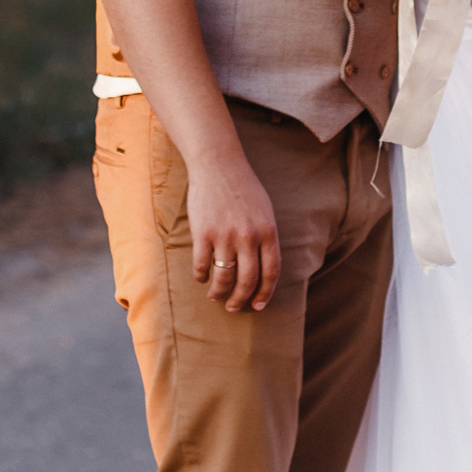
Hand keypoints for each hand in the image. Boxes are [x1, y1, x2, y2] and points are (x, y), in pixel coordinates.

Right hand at [189, 154, 281, 313]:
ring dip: (218, 293)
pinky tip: (201, 277)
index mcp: (268, 231)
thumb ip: (266, 238)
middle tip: (233, 308)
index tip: (257, 306)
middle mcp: (249, 236)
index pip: (271, 272)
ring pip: (223, 278)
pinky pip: (202, 265)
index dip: (264, 294)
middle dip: (240, 300)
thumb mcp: (265, 211)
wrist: (218, 164)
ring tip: (215, 296)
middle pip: (247, 281)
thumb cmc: (244, 188)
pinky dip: (201, 277)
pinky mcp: (203, 232)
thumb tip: (264, 270)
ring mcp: (225, 235)